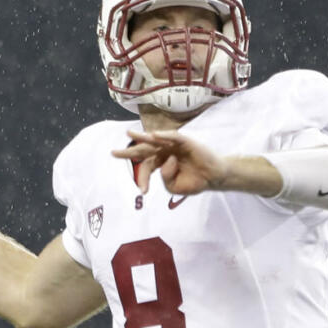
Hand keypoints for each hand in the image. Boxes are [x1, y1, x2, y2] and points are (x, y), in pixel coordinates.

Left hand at [111, 129, 228, 194]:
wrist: (213, 178)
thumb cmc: (194, 181)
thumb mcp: (174, 187)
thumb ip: (165, 178)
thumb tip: (166, 161)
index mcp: (160, 162)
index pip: (146, 167)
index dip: (143, 179)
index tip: (143, 192)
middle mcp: (164, 151)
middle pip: (144, 149)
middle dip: (129, 152)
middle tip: (113, 153)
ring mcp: (174, 145)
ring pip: (156, 140)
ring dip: (143, 138)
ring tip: (130, 135)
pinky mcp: (185, 141)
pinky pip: (173, 137)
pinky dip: (164, 135)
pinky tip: (154, 135)